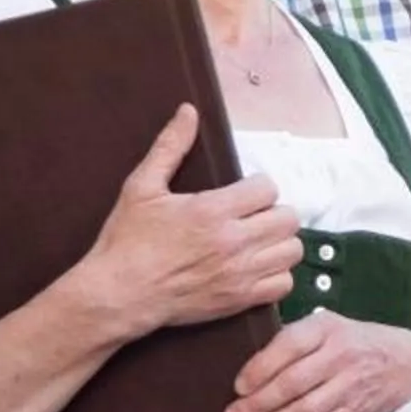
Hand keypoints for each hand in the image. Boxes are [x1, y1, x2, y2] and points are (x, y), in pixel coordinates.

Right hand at [73, 106, 301, 338]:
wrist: (119, 295)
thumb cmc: (127, 241)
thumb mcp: (142, 187)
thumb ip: (170, 147)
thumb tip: (188, 112)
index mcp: (212, 210)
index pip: (268, 188)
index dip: (257, 187)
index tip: (242, 194)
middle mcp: (233, 241)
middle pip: (288, 218)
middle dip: (273, 212)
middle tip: (253, 216)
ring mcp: (239, 274)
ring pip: (291, 250)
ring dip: (278, 241)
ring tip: (258, 240)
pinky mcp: (239, 299)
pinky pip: (283, 285)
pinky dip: (277, 274)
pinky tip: (257, 267)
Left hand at [227, 315, 410, 411]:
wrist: (409, 365)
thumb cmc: (356, 343)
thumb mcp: (328, 326)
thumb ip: (293, 340)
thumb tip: (248, 368)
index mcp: (326, 329)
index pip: (288, 347)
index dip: (259, 369)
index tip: (238, 387)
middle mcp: (339, 358)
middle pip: (292, 385)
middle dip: (256, 406)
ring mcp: (348, 389)